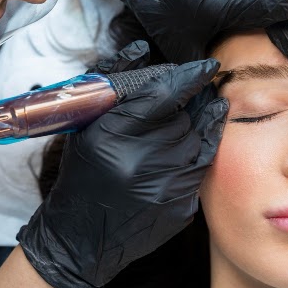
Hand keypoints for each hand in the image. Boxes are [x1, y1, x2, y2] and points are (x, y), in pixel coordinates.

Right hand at [17, 52, 227, 287]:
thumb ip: (112, 82)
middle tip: (175, 108)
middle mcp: (141, 161)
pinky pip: (201, 169)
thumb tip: (142, 49)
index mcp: (113, 136)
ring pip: (197, 140)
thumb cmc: (81, 174)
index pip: (165, 94)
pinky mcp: (180, 208)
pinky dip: (196, 155)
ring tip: (172, 133)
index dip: (190, 76)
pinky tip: (189, 147)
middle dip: (184, 108)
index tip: (206, 66)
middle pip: (184, 117)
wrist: (80, 237)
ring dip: (190, 132)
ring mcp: (164, 187)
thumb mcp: (85, 125)